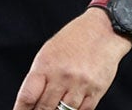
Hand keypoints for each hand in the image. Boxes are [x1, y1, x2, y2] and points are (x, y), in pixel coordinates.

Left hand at [12, 8, 131, 109]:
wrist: (103, 29)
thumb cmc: (74, 39)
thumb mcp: (49, 51)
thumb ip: (40, 76)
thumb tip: (32, 101)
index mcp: (46, 65)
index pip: (28, 96)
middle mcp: (62, 76)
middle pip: (44, 108)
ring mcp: (80, 84)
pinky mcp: (96, 90)